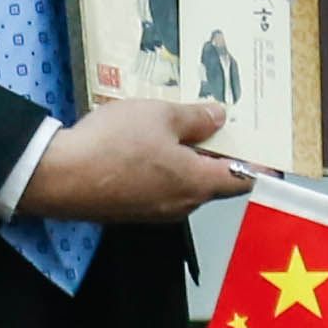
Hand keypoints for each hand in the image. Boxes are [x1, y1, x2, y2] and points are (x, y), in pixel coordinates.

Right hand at [28, 95, 249, 224]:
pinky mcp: (129, 211)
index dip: (256, 166)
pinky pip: (158, 189)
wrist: (60, 177)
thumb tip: (220, 117)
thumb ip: (195, 118)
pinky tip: (145, 145)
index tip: (267, 156)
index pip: (241, 180)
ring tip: (176, 129)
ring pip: (183, 185)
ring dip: (186, 160)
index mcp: (198, 183)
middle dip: (216, 156)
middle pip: (212, 182)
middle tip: (215, 126)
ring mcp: (154, 212)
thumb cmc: (117, 143)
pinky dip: (162, 169)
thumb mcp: (161, 115)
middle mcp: (182, 205)